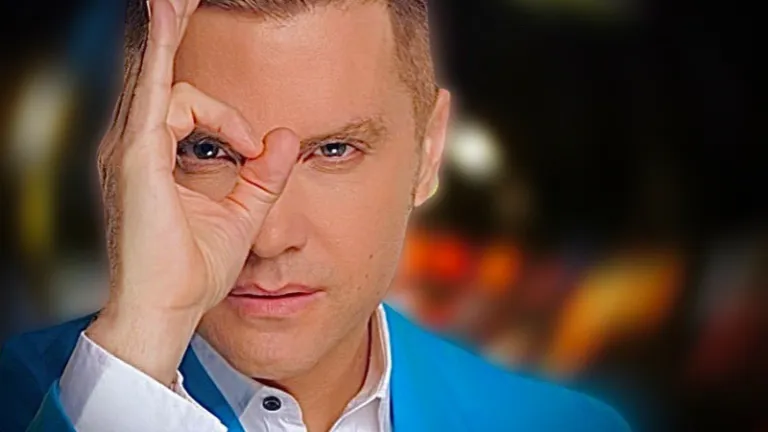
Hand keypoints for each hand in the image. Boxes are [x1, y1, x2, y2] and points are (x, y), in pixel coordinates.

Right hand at [86, 0, 298, 384]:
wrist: (167, 311)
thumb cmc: (193, 273)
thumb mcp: (242, 214)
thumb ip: (263, 176)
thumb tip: (287, 139)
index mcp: (156, 162)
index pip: (182, 107)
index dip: (226, 117)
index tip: (257, 149)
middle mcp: (136, 149)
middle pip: (155, 73)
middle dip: (169, 31)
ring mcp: (131, 150)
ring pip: (155, 75)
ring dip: (169, 31)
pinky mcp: (136, 157)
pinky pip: (152, 89)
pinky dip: (160, 49)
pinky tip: (168, 12)